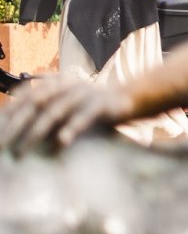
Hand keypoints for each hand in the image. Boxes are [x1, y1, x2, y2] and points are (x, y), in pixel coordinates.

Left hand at [0, 74, 133, 154]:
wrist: (129, 98)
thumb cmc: (89, 106)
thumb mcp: (65, 103)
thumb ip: (44, 109)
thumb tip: (12, 126)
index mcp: (56, 81)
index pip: (25, 94)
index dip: (8, 112)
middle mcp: (68, 84)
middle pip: (35, 103)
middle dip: (15, 126)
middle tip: (1, 146)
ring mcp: (85, 93)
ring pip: (55, 111)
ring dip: (36, 132)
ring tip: (22, 151)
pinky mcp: (102, 104)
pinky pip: (84, 116)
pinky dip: (71, 127)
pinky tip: (61, 141)